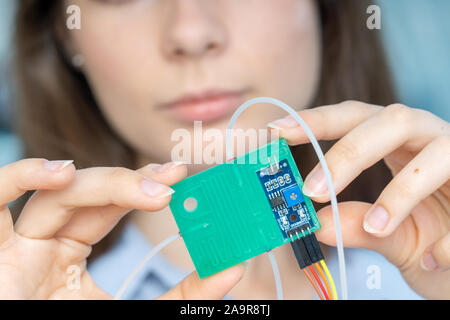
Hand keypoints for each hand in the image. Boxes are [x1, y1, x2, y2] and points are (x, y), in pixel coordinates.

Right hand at [0, 159, 244, 298]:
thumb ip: (185, 295)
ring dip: (98, 183)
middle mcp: (43, 246)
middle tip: (174, 179)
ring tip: (148, 186)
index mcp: (69, 257)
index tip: (179, 175)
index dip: (141, 185)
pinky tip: (59, 172)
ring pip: (54, 198)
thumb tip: (233, 269)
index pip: (107, 208)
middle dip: (130, 182)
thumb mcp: (137, 315)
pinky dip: (20, 178)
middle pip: (85, 196)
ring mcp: (16, 247)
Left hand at [268, 101, 449, 298]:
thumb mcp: (387, 235)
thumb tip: (316, 222)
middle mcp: (429, 139)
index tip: (277, 131)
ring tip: (377, 228)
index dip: (316, 120)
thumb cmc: (428, 237)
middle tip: (314, 190)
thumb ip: (355, 225)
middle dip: (349, 153)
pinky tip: (434, 258)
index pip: (354, 118)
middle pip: (391, 121)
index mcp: (398, 142)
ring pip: (436, 153)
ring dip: (401, 191)